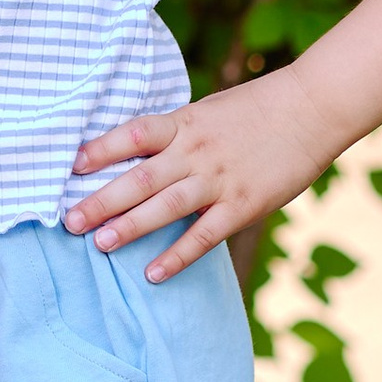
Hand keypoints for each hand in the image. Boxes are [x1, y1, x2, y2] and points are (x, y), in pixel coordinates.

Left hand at [62, 71, 338, 279]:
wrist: (313, 108)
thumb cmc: (257, 110)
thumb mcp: (208, 112)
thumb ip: (175, 135)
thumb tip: (136, 156)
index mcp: (184, 123)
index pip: (132, 135)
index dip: (99, 150)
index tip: (69, 167)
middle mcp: (196, 151)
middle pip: (140, 177)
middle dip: (100, 200)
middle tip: (68, 221)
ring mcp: (219, 179)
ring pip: (166, 206)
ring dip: (130, 226)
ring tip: (100, 243)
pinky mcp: (243, 204)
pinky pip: (204, 234)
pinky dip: (177, 255)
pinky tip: (152, 273)